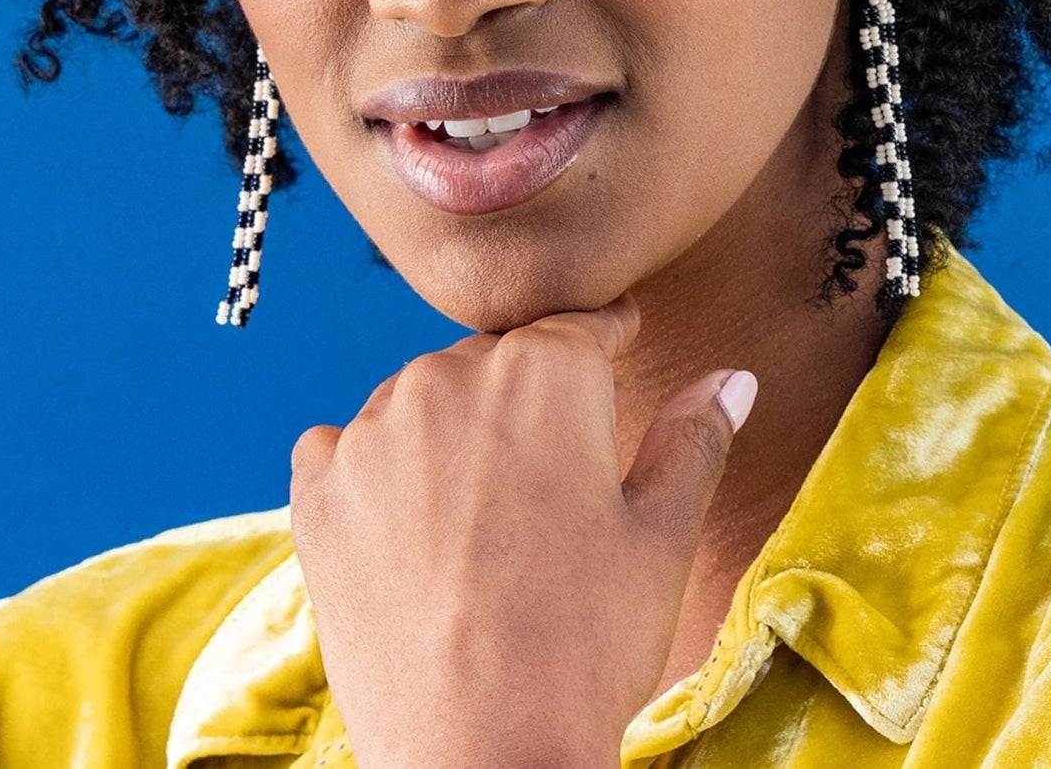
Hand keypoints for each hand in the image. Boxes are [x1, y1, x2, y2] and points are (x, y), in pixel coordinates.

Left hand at [288, 291, 757, 768]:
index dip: (606, 342)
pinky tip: (410, 528)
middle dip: (527, 401)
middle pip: (498, 362)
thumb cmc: (584, 644)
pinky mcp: (318, 489)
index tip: (615, 349)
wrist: (480, 759)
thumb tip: (732, 378)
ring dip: (451, 433)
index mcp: (545, 371)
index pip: (581, 325)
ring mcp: (374, 431)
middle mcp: (450, 377)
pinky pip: (347, 445)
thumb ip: (694, 438)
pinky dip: (376, 470)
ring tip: (483, 517)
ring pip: (424, 399)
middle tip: (552, 480)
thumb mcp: (662, 535)